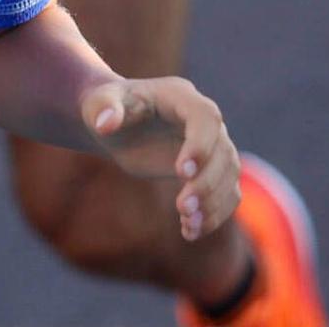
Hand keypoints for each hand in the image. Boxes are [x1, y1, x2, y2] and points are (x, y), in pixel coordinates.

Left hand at [81, 76, 238, 242]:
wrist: (111, 122)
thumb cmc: (106, 107)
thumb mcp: (99, 102)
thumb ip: (103, 107)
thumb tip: (105, 124)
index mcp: (180, 96)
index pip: (205, 118)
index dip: (200, 145)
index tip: (181, 173)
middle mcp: (204, 121)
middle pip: (223, 153)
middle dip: (206, 184)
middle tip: (182, 208)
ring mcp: (211, 146)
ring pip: (229, 177)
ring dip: (213, 204)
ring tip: (188, 225)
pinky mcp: (209, 170)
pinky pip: (225, 194)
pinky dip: (213, 215)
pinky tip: (189, 231)